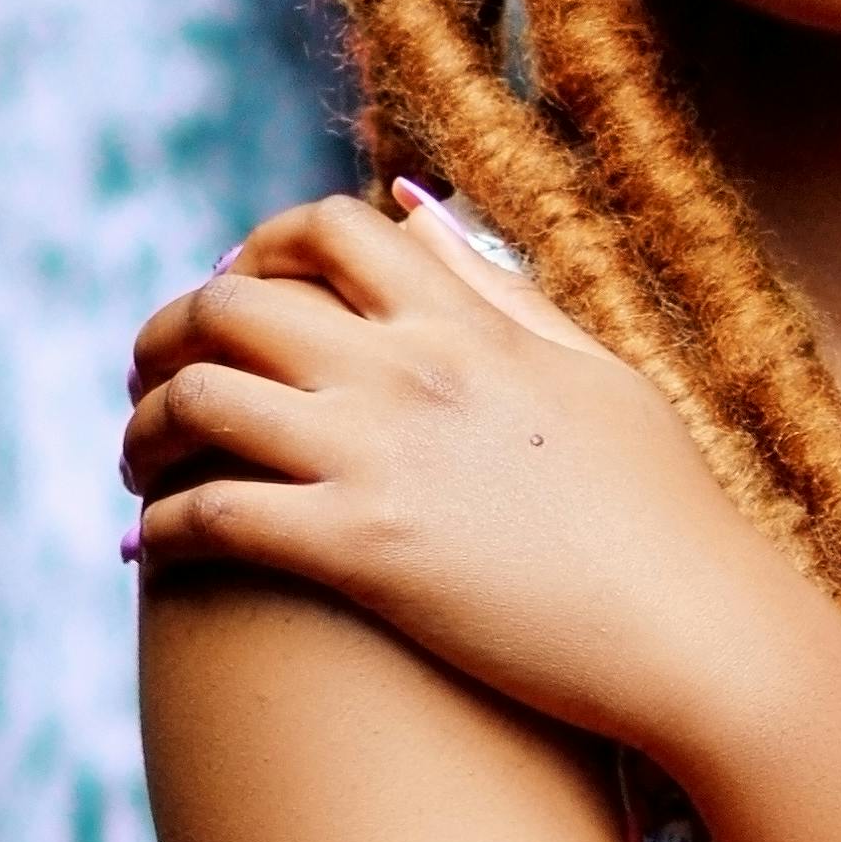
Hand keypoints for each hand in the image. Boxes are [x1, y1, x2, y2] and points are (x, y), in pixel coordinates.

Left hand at [123, 190, 789, 768]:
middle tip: (151, 382)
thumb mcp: (594, 372)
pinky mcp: (360, 550)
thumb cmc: (665, 514)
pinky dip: (158, 527)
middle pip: (226, 304)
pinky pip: (208, 516)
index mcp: (465, 322)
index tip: (236, 295)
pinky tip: (148, 551)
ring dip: (144, 429)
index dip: (257, 251)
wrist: (700, 632)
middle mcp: (408, 370)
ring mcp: (378, 457)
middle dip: (165, 336)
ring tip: (141, 468)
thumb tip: (416, 209)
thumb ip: (498, 288)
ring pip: (195, 400)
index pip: (326, 230)